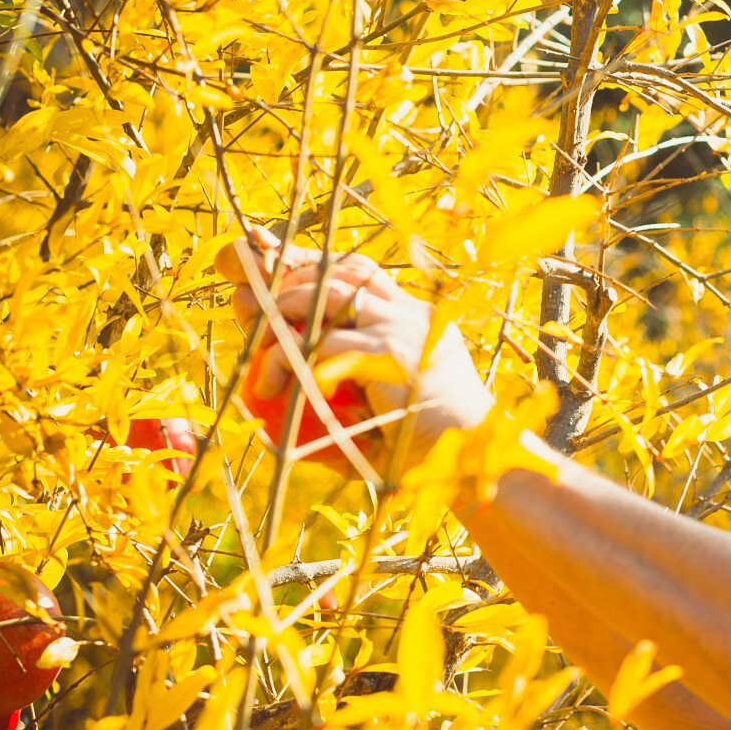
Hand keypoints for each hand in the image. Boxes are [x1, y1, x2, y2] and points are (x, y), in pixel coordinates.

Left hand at [214, 231, 496, 465]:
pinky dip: (287, 362)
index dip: (314, 268)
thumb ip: (355, 387)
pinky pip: (318, 344)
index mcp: (420, 319)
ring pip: (322, 296)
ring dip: (281, 320)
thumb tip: (289, 390)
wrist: (474, 461)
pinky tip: (278, 389)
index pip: (361, 271)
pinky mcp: (388, 355)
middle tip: (257, 324)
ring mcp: (402, 329)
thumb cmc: (432, 447)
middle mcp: (412, 314)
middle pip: (337, 271)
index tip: (277, 283)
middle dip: (287, 287)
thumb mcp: (391, 406)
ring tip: (262, 361)